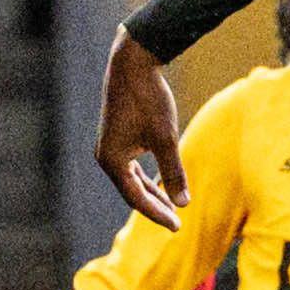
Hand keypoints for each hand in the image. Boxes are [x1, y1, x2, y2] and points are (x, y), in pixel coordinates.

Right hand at [95, 30, 185, 228]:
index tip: (177, 226)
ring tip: (171, 206)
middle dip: (154, 207)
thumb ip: (173, 173)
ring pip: (131, 179)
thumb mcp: (165, 138)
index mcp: (112, 161)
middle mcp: (105, 156)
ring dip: (151, 192)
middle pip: (131, 192)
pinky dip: (146, 176)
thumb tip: (183, 204)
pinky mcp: (115, 136)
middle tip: (176, 223)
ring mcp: (108, 146)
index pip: (136, 198)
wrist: (133, 63)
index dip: (157, 213)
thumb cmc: (149, 100)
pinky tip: (160, 182)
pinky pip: (130, 166)